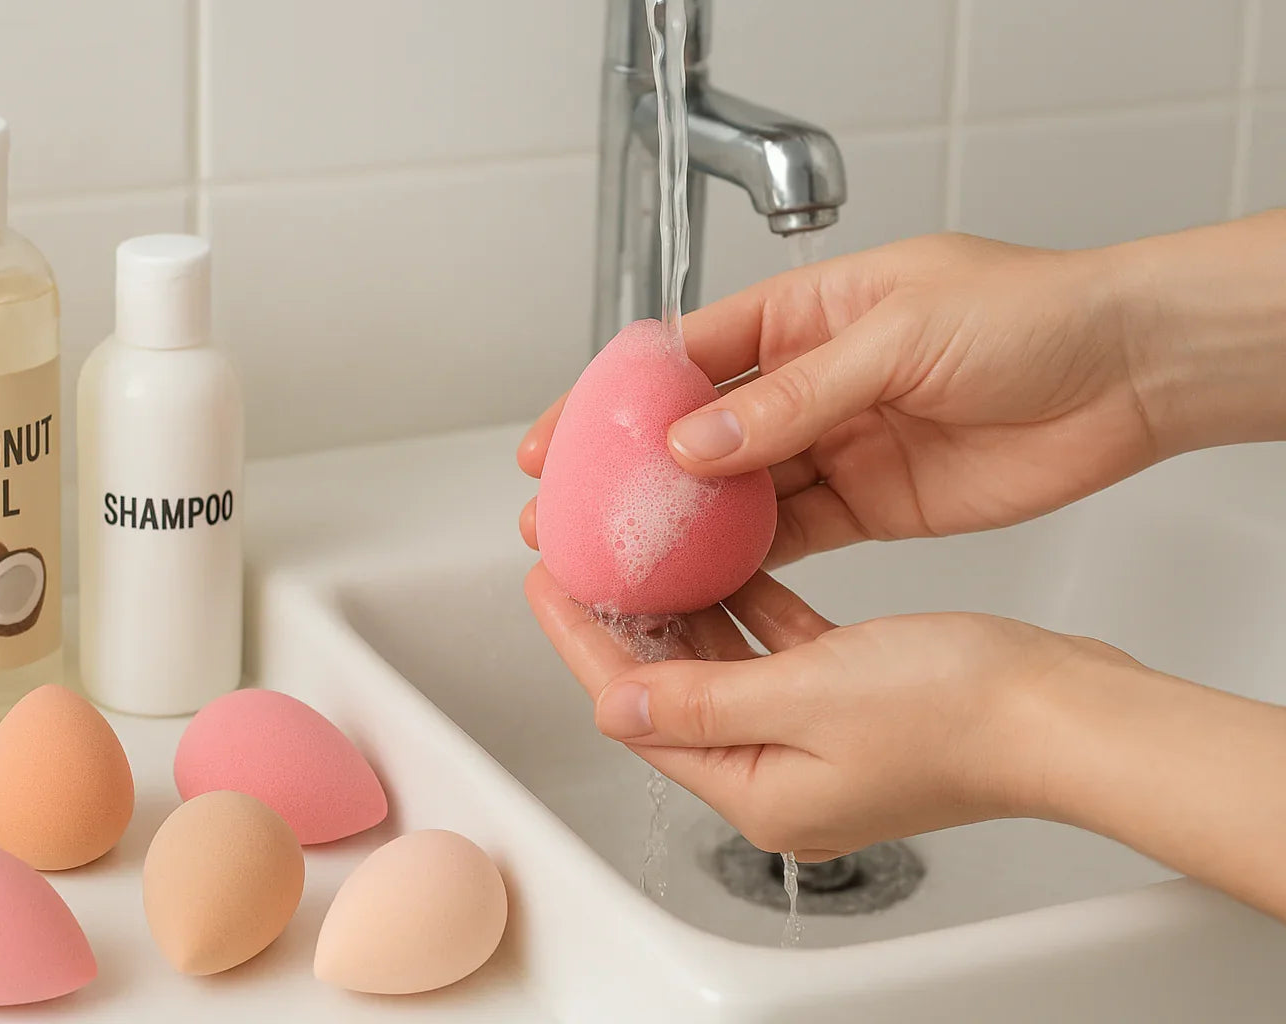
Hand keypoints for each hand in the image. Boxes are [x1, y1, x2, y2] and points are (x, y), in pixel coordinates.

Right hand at [522, 232, 1160, 564]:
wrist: (1129, 373)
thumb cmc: (1034, 315)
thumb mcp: (900, 336)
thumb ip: (795, 396)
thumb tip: (699, 440)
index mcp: (805, 313)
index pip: (683, 354)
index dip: (613, 398)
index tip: (559, 437)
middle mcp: (809, 379)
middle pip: (695, 431)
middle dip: (629, 475)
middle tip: (569, 515)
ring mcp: (836, 443)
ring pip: (735, 490)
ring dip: (679, 525)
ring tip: (621, 559)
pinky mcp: (868, 502)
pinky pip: (790, 531)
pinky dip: (745, 557)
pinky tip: (703, 579)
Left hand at [523, 563, 1136, 858]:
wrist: (1066, 712)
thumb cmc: (961, 712)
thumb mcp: (807, 693)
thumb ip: (701, 698)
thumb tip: (617, 701)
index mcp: (757, 791)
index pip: (636, 710)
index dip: (586, 640)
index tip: (549, 580)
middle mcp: (781, 778)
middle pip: (672, 692)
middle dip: (627, 623)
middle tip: (587, 557)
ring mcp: (820, 744)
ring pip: (725, 670)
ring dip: (686, 613)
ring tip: (646, 553)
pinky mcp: (856, 709)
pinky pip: (781, 656)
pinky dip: (753, 613)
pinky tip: (734, 567)